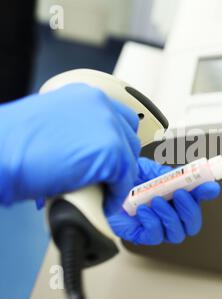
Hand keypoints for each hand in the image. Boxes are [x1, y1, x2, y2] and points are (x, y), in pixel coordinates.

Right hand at [0, 83, 139, 214]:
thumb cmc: (14, 143)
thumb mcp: (54, 124)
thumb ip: (79, 131)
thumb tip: (91, 152)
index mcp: (86, 96)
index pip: (121, 120)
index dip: (119, 144)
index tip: (115, 161)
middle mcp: (101, 106)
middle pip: (129, 139)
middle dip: (121, 162)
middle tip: (110, 179)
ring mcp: (109, 127)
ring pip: (129, 160)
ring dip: (118, 179)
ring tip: (104, 192)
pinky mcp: (111, 152)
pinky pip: (124, 179)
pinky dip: (115, 195)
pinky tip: (102, 202)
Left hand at [107, 157, 220, 244]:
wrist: (102, 185)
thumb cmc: (126, 180)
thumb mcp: (152, 170)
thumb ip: (172, 175)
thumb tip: (193, 174)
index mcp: (174, 200)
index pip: (197, 202)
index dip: (206, 195)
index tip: (210, 186)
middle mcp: (168, 215)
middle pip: (191, 225)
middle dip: (190, 211)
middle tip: (181, 194)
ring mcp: (156, 227)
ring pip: (176, 234)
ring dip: (170, 216)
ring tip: (157, 200)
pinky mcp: (140, 234)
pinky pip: (154, 236)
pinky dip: (152, 223)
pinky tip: (143, 210)